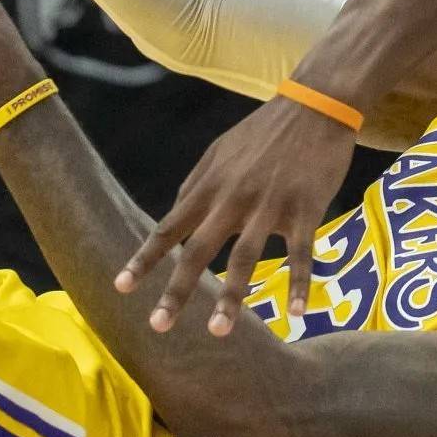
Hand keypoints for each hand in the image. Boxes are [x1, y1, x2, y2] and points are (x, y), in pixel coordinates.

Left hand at [118, 91, 356, 336]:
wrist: (315, 105)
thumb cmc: (264, 131)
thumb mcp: (220, 150)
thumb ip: (196, 183)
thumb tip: (174, 211)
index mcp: (210, 186)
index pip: (169, 228)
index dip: (145, 259)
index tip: (121, 286)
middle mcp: (233, 198)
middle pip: (199, 250)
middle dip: (176, 290)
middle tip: (158, 326)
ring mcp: (270, 205)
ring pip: (246, 257)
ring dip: (232, 297)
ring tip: (219, 331)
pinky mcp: (306, 209)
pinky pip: (301, 253)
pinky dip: (299, 284)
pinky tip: (296, 314)